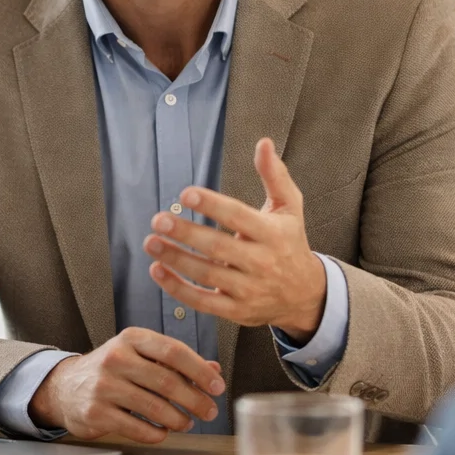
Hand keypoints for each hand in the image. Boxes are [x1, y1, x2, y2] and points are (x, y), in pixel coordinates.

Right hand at [28, 327, 226, 443]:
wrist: (65, 387)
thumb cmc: (113, 369)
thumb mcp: (140, 355)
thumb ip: (176, 361)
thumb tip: (214, 371)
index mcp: (131, 338)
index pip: (173, 350)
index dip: (200, 370)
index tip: (218, 387)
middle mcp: (115, 358)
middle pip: (166, 381)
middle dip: (195, 400)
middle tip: (209, 411)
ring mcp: (104, 386)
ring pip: (154, 407)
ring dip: (178, 419)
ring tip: (188, 423)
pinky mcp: (96, 413)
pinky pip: (138, 428)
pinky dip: (157, 433)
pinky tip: (163, 431)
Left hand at [143, 137, 327, 341]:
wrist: (305, 295)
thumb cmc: (290, 243)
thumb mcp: (290, 207)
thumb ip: (274, 175)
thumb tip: (263, 143)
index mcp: (273, 233)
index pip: (238, 217)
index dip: (212, 205)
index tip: (186, 194)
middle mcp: (261, 262)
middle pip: (218, 248)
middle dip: (186, 234)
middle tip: (159, 219)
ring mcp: (248, 289)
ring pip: (206, 275)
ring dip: (175, 259)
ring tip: (150, 242)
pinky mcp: (236, 310)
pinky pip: (202, 302)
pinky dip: (177, 288)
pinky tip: (157, 269)